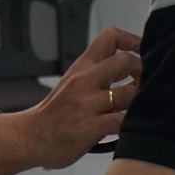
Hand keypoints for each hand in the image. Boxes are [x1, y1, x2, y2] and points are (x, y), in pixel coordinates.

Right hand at [27, 26, 139, 169]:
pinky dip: (131, 125)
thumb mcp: (71, 82)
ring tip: (137, 110)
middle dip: (142, 73)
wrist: (30, 137)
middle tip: (143, 87)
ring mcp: (87, 103)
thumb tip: (128, 68)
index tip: (143, 53)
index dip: (133, 41)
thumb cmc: (54, 113)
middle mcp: (85, 80)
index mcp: (81, 67)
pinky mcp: (90, 127)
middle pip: (126, 61)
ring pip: (130, 93)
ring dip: (140, 102)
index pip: (110, 37)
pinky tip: (128, 129)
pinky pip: (122, 121)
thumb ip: (95, 73)